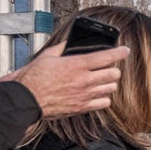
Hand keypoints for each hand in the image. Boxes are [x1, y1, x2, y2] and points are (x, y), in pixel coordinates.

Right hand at [2, 40, 125, 118]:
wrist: (25, 99)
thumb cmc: (33, 78)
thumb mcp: (47, 56)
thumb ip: (62, 48)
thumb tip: (70, 42)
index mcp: (76, 65)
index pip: (107, 56)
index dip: (120, 52)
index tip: (125, 50)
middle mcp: (84, 80)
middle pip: (114, 74)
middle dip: (113, 69)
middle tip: (107, 67)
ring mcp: (85, 95)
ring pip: (111, 88)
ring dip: (109, 83)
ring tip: (101, 80)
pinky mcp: (82, 107)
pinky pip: (104, 103)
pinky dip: (104, 98)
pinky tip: (96, 94)